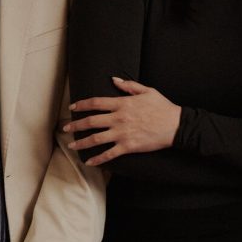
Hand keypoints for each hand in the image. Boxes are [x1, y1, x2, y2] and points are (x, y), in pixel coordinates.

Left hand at [64, 77, 182, 165]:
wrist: (175, 125)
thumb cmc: (162, 107)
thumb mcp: (147, 91)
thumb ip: (129, 85)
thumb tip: (114, 79)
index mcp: (122, 103)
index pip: (96, 103)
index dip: (82, 104)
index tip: (73, 107)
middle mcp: (119, 118)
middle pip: (91, 121)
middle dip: (75, 124)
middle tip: (65, 128)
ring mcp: (122, 133)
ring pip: (96, 139)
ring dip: (81, 142)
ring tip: (72, 145)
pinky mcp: (128, 146)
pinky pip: (109, 154)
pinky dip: (98, 159)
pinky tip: (89, 162)